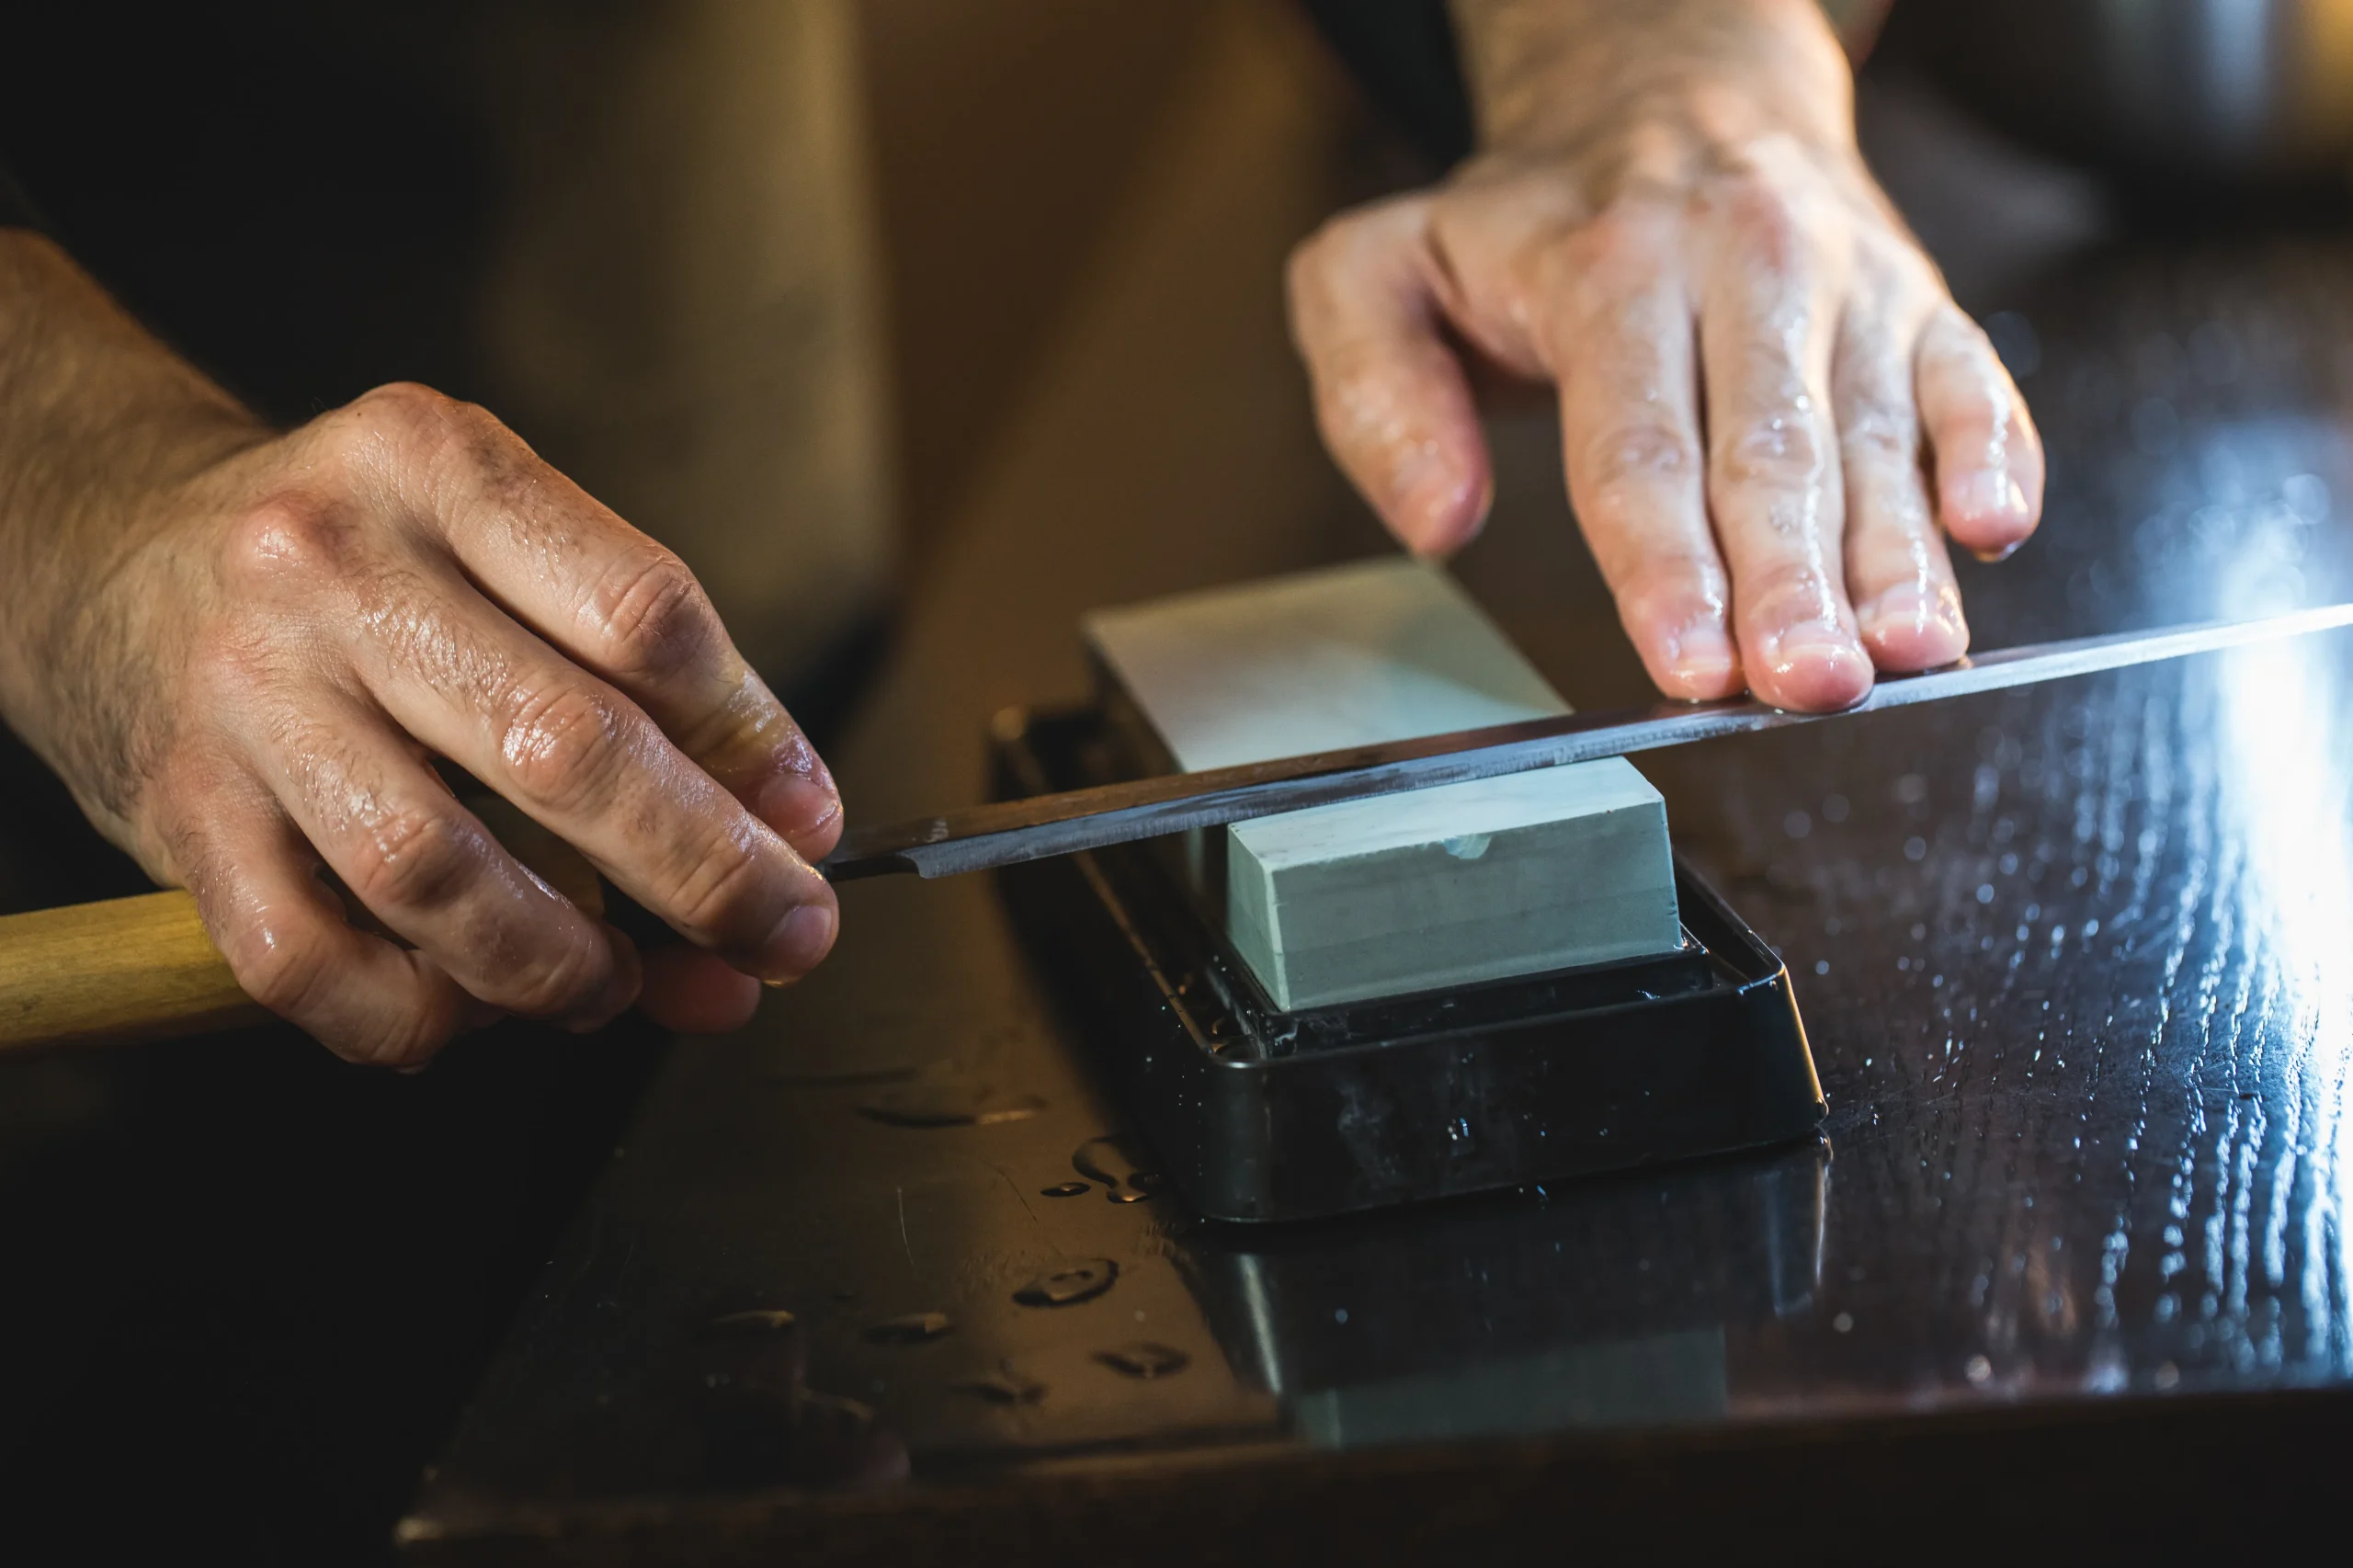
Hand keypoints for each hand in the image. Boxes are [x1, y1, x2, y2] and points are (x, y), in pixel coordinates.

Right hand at [0, 238, 839, 1062]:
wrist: (111, 555)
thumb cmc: (363, 570)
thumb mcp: (494, 544)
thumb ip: (636, 675)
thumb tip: (787, 839)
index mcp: (438, 467)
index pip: (644, 615)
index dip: (754, 742)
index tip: (811, 824)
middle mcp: (331, 567)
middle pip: (566, 749)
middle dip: (708, 874)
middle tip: (783, 935)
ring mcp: (244, 694)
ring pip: (437, 873)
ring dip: (564, 964)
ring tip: (616, 984)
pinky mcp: (178, 813)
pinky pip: (312, 961)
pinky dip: (417, 1017)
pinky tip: (470, 1009)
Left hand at [1286, 0, 2041, 711]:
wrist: (1667, 88)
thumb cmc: (1524, 220)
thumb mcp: (1379, 269)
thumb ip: (1373, 392)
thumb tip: (1438, 520)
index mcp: (1608, 269)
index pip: (1639, 444)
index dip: (1665, 565)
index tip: (1688, 662)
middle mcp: (1742, 264)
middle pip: (1771, 452)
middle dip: (1791, 583)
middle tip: (1804, 684)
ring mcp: (1844, 283)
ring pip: (1878, 435)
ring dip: (1896, 555)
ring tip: (1904, 655)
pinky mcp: (1917, 301)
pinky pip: (1972, 380)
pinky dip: (1996, 453)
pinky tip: (1995, 529)